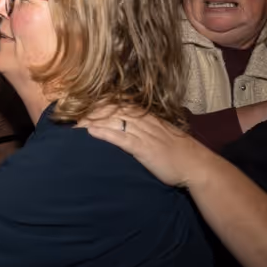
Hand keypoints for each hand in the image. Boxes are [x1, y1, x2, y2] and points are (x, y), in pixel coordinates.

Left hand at [79, 111, 214, 188]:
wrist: (196, 165)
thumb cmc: (179, 152)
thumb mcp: (162, 134)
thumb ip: (146, 127)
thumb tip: (129, 124)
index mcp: (148, 117)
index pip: (120, 103)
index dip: (99, 101)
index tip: (81, 100)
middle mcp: (144, 121)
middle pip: (112, 109)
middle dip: (90, 109)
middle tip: (69, 110)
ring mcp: (144, 134)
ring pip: (114, 121)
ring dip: (91, 120)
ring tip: (72, 120)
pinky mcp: (144, 149)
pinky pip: (122, 138)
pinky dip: (105, 134)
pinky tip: (91, 132)